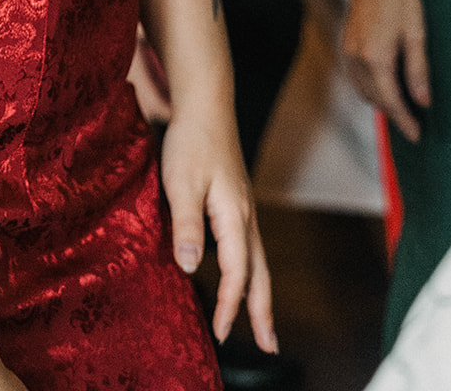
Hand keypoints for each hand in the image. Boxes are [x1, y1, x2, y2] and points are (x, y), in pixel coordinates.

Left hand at [159, 109, 276, 354]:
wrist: (206, 104)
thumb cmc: (192, 141)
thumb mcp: (181, 183)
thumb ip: (187, 225)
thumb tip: (191, 267)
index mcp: (234, 214)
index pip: (237, 272)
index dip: (229, 304)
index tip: (219, 332)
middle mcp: (245, 215)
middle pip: (260, 272)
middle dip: (263, 312)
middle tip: (269, 346)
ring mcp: (244, 208)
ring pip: (258, 260)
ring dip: (260, 294)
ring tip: (261, 323)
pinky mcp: (236, 201)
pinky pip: (249, 246)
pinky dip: (251, 271)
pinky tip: (242, 276)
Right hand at [343, 0, 430, 141]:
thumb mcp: (416, 33)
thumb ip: (418, 71)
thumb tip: (423, 101)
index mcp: (376, 59)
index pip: (391, 102)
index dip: (405, 122)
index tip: (416, 135)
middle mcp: (357, 59)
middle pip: (375, 100)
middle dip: (394, 113)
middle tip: (415, 120)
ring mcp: (348, 51)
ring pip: (363, 90)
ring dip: (381, 100)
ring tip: (403, 104)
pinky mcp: (346, 43)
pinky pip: (355, 77)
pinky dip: (370, 86)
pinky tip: (385, 82)